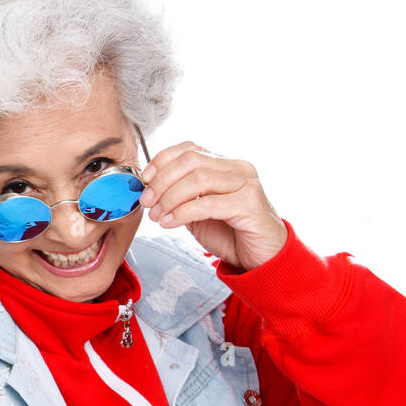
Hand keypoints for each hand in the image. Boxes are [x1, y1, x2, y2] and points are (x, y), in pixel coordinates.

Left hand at [138, 141, 287, 270]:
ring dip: (170, 198)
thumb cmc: (230, 233)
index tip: (144, 179)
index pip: (189, 149)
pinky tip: (169, 223)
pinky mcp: (250, 205)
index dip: (161, 161)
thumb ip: (179, 196)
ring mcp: (247, 184)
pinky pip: (207, 204)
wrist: (261, 257)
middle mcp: (238, 169)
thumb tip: (148, 189)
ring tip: (157, 215)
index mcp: (225, 164)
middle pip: (191, 160)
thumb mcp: (197, 210)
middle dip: (162, 180)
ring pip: (198, 179)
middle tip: (146, 200)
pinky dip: (182, 213)